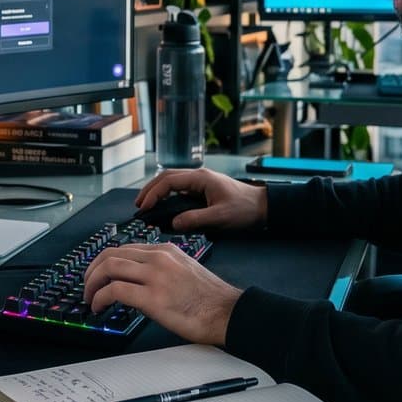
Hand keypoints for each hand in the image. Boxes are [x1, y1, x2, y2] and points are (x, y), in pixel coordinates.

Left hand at [83, 243, 241, 345]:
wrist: (227, 312)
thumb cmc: (210, 299)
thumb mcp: (185, 271)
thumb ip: (162, 270)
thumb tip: (140, 282)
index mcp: (166, 251)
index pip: (124, 248)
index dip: (104, 261)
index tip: (97, 274)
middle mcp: (158, 258)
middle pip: (110, 254)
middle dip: (92, 270)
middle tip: (86, 285)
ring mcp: (154, 276)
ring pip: (108, 267)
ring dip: (91, 283)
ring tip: (89, 298)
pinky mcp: (152, 297)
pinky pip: (114, 291)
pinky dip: (100, 298)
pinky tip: (98, 307)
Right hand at [134, 168, 267, 232]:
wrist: (263, 207)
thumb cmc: (244, 209)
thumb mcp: (220, 217)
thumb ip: (196, 220)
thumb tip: (173, 224)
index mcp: (200, 179)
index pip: (169, 181)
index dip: (153, 193)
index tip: (144, 208)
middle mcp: (198, 177)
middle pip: (166, 177)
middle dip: (150, 190)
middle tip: (138, 205)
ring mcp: (201, 182)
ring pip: (172, 181)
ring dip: (158, 191)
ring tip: (146, 205)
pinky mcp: (203, 190)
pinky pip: (180, 189)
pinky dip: (167, 195)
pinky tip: (163, 206)